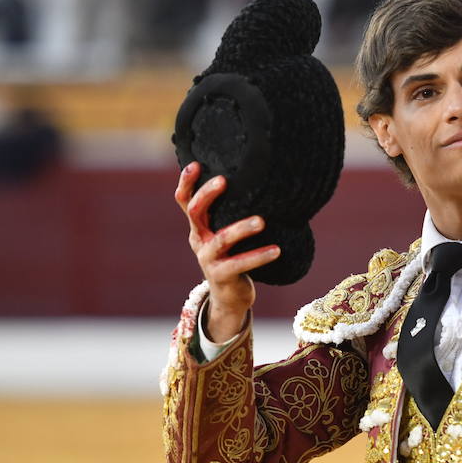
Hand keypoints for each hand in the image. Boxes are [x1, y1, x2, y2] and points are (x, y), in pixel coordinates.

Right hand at [174, 162, 279, 339]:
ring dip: (241, 228)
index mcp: (199, 228)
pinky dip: (259, 256)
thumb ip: (232, 215)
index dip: (186, 183)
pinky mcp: (222, 276)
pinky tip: (276, 250)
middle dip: (207, 195)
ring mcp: (208, 259)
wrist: (229, 298)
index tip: (196, 164)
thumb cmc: (233, 258)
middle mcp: (199, 241)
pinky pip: (240, 264)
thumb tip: (260, 182)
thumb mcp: (226, 235)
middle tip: (224, 180)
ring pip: (221, 240)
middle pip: (195, 213)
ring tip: (261, 221)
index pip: (185, 201)